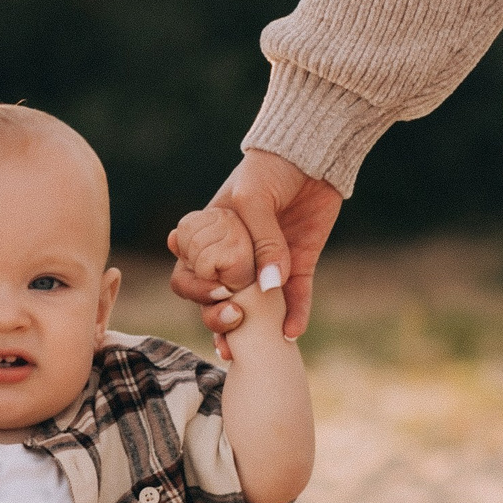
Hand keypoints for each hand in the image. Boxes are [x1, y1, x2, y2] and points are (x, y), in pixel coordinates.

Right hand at [167, 149, 341, 340]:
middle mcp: (234, 256)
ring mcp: (266, 264)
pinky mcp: (298, 265)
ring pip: (253, 307)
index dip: (196, 287)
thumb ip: (260, 241)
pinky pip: (295, 298)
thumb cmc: (269, 168)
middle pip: (215, 298)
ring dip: (251, 330)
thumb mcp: (253, 198)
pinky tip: (292, 334)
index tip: (215, 288)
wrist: (313, 155)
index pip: (189, 271)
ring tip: (255, 347)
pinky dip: (295, 316)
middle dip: (217, 316)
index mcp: (210, 237)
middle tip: (232, 320)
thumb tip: (269, 286)